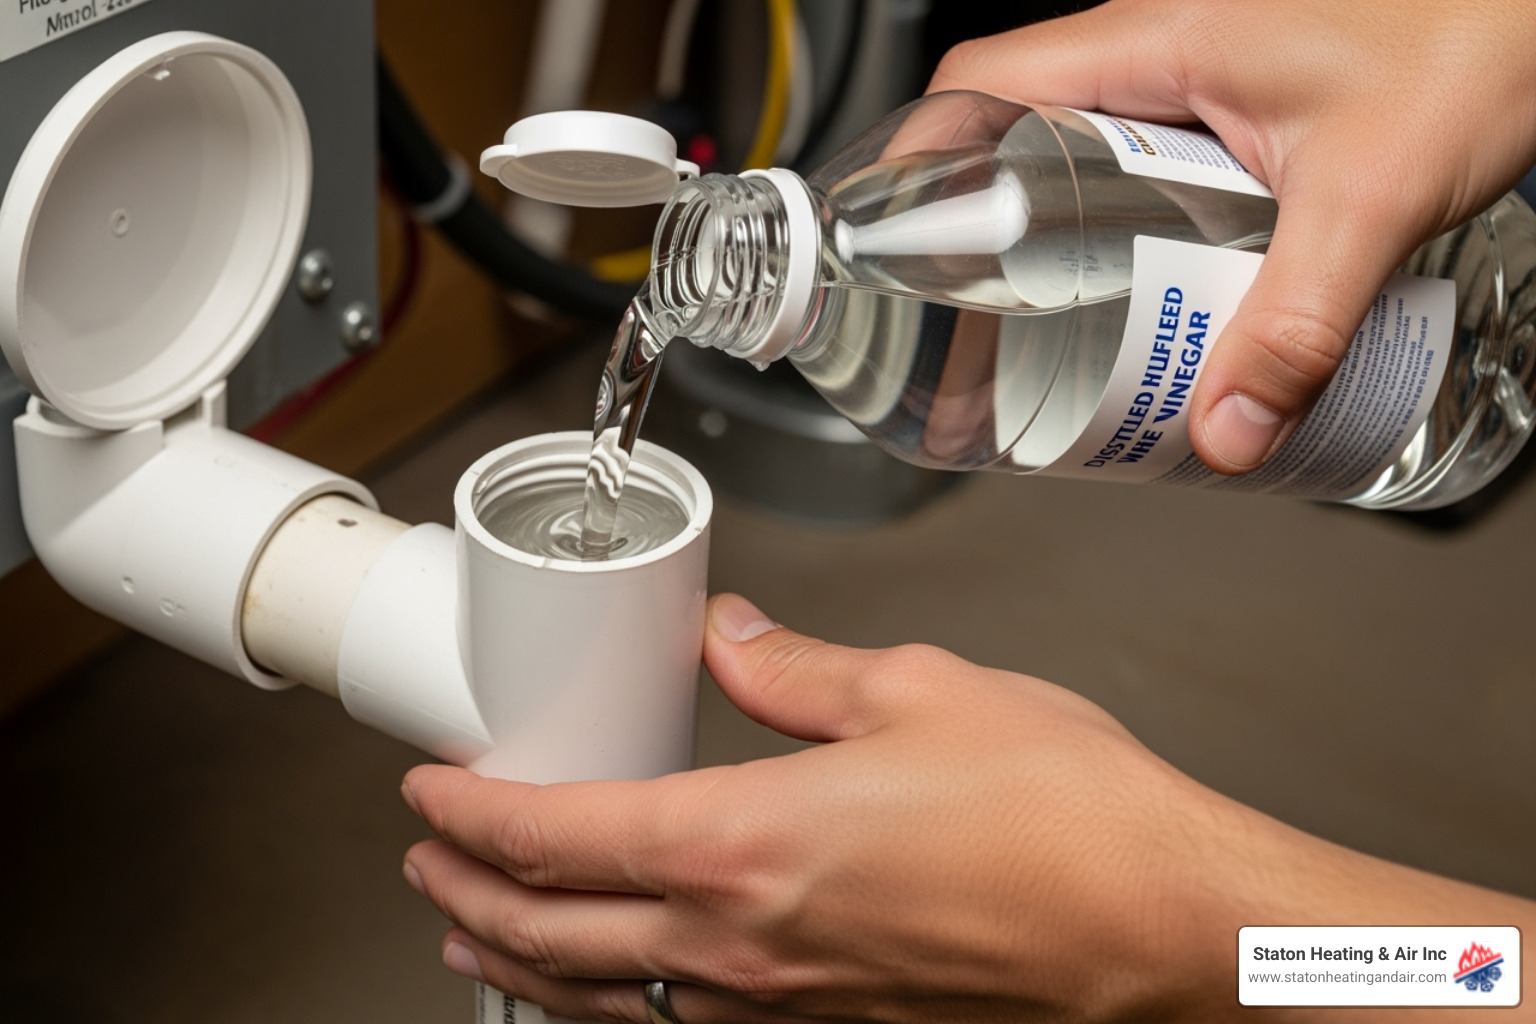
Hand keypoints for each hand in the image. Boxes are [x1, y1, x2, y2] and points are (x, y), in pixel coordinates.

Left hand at [399, 594, 1534, 1022]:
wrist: (1163, 931)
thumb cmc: (1063, 819)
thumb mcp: (919, 691)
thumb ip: (798, 670)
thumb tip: (732, 640)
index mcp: (747, 842)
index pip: (558, 835)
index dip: (475, 810)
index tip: (431, 787)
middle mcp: (744, 942)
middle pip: (553, 933)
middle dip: (470, 892)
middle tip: (430, 858)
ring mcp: (785, 1006)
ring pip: (605, 1000)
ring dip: (521, 964)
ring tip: (478, 938)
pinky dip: (617, 1010)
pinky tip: (619, 996)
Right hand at [930, 0, 1535, 473]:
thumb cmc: (1477, 39)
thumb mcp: (1370, 197)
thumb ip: (1298, 324)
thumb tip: (1225, 430)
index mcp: (1152, 43)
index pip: (978, 82)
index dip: (917, 158)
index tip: (890, 236)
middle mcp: (1156, 54)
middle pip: (1010, 138)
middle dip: (979, 233)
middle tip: (976, 324)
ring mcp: (1190, 82)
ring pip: (1073, 160)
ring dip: (1052, 243)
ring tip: (1049, 331)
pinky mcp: (1228, 113)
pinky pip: (1136, 172)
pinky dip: (1118, 236)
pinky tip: (1149, 298)